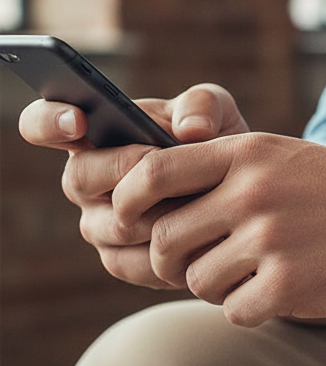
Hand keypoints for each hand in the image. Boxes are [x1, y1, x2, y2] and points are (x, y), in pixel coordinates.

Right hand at [19, 84, 248, 287]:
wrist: (242, 194)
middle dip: (126, 168)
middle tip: (165, 159)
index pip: (43, 123)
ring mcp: (98, 222)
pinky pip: (133, 261)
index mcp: (95, 132)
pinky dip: (171, 246)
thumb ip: (203, 105)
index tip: (78, 121)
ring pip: (113, 224)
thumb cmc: (218, 142)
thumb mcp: (218, 111)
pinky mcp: (120, 259)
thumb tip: (190, 129)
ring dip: (160, 210)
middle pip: (79, 178)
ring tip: (200, 196)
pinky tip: (200, 233)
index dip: (48, 122)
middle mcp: (86, 179)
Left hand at [110, 133, 325, 326]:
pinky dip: (251, 307)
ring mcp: (271, 238)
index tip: (130, 218)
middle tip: (205, 260)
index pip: (153, 172)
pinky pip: (233, 310)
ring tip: (259, 271)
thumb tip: (152, 208)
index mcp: (250, 153)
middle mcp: (254, 191)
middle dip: (175, 260)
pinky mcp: (289, 283)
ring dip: (218, 286)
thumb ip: (225, 172)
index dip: (128, 200)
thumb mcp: (286, 158)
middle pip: (165, 239)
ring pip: (197, 280)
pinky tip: (285, 288)